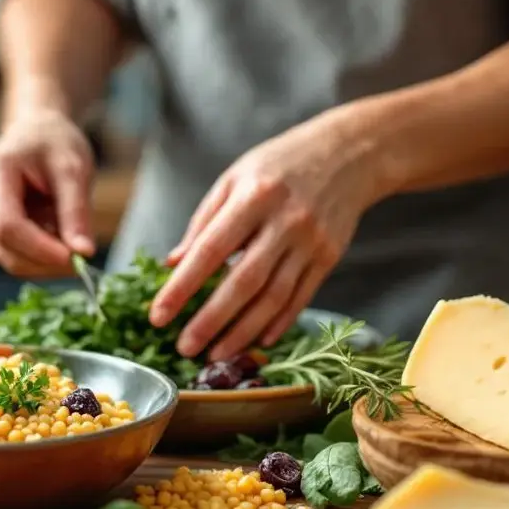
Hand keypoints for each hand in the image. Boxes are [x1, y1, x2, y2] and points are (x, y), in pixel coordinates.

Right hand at [0, 109, 95, 275]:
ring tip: (65, 228)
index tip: (76, 259)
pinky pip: (11, 257)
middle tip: (83, 254)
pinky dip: (37, 256)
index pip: (7, 226)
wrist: (34, 134)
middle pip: (7, 250)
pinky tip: (50, 230)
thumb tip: (83, 253)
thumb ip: (76, 211)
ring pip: (10, 260)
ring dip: (45, 258)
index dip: (40, 249)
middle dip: (48, 261)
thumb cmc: (54, 144)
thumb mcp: (74, 169)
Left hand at [149, 112, 383, 359]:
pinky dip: (277, 324)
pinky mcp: (329, 257)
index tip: (159, 315)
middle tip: (184, 348)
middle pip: (244, 282)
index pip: (211, 250)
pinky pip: (300, 298)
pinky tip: (256, 342)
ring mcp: (311, 242)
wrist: (349, 154)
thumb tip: (173, 263)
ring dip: (242, 332)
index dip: (182, 287)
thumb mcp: (234, 178)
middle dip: (211, 320)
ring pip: (274, 298)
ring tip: (215, 355)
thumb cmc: (280, 164)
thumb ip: (203, 222)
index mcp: (253, 197)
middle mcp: (285, 222)